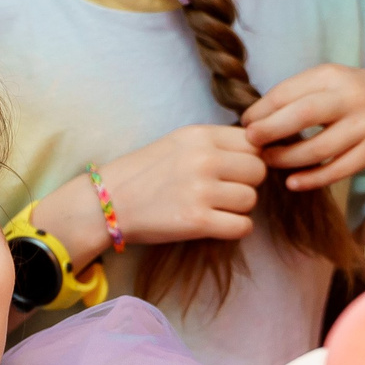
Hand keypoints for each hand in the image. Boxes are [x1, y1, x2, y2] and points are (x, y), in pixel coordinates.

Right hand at [106, 124, 266, 245]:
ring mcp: (201, 190)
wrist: (106, 203)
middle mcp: (204, 159)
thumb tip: (257, 153)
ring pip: (251, 200)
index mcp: (200, 135)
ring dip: (238, 208)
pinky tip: (216, 225)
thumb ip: (214, 144)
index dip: (247, 158)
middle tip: (223, 192)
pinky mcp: (197, 221)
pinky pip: (242, 227)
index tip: (232, 171)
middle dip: (246, 183)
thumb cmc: (142, 174)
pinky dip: (234, 229)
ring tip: (215, 208)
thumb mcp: (177, 143)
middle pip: (258, 170)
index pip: (253, 143)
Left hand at [241, 66, 364, 192]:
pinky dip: (312, 179)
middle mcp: (351, 98)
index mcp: (332, 76)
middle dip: (271, 129)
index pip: (289, 91)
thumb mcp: (328, 82)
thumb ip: (295, 94)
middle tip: (250, 141)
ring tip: (268, 161)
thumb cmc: (352, 95)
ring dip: (287, 158)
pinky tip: (292, 183)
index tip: (245, 123)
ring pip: (319, 147)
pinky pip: (339, 169)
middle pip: (304, 115)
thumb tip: (252, 118)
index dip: (262, 109)